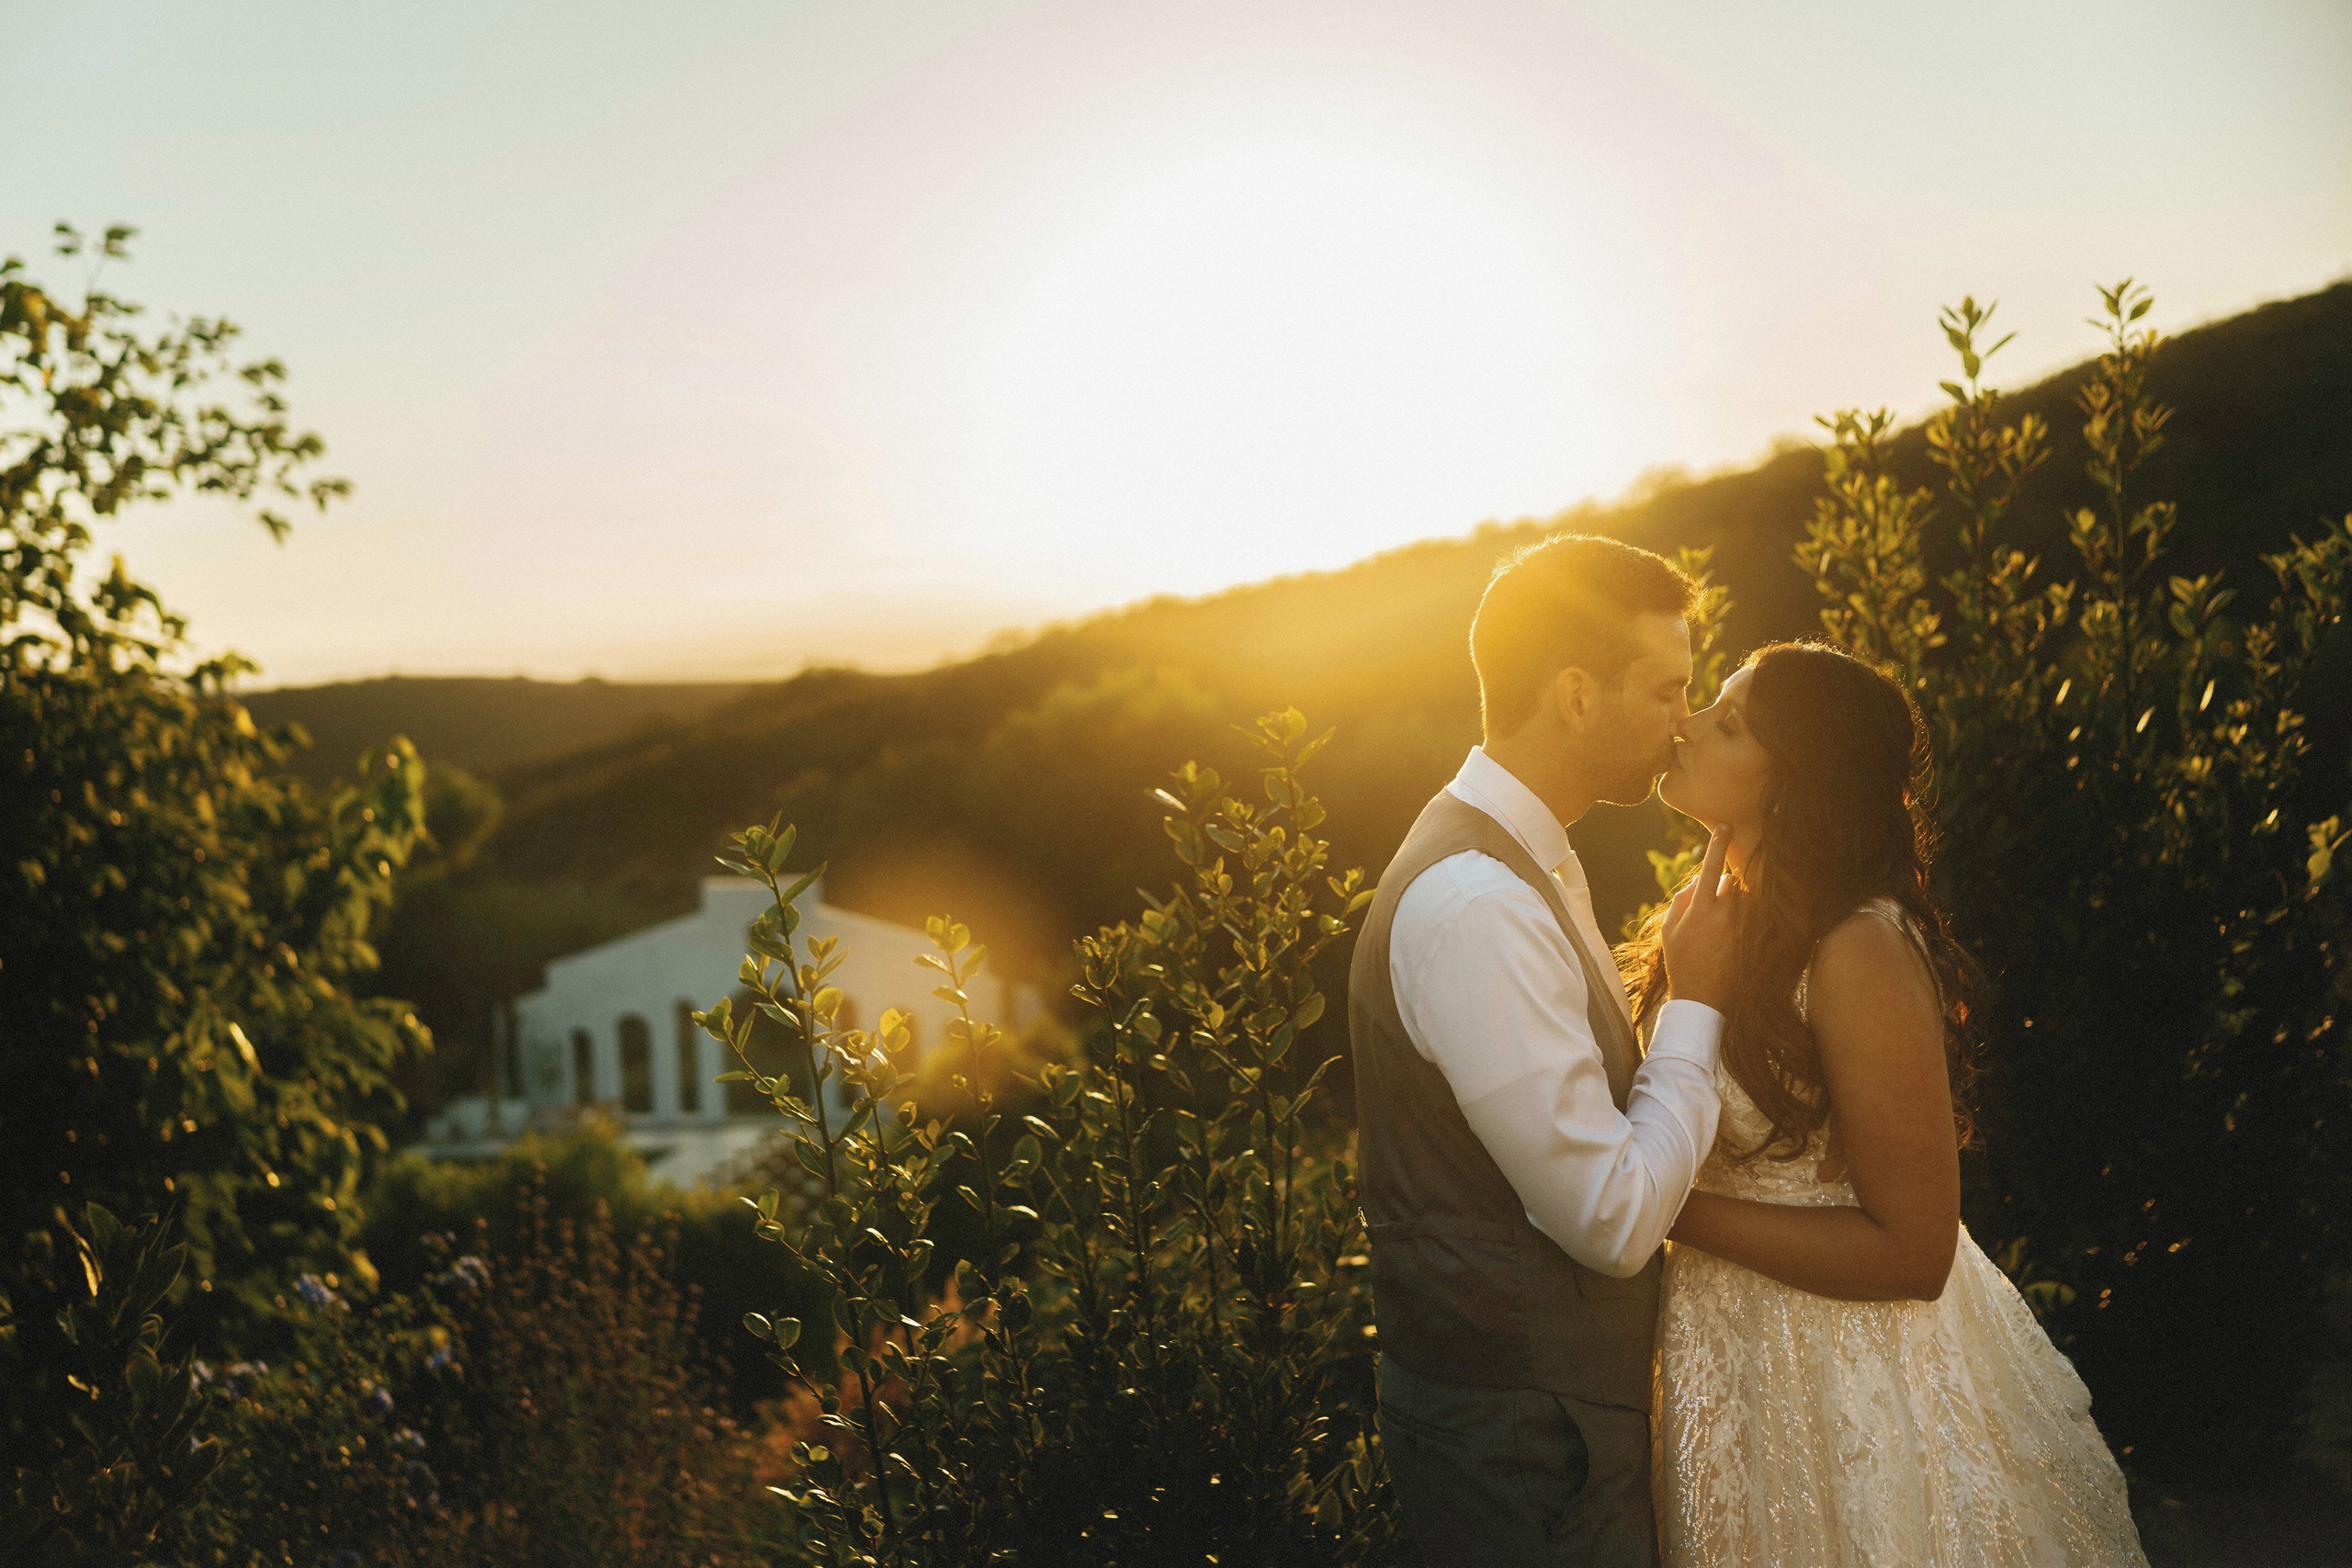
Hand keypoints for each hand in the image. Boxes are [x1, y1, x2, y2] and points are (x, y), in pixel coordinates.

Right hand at [1662, 826, 1738, 1010]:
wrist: (1702, 999)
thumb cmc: (1681, 963)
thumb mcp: (1670, 931)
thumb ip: (1681, 900)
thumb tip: (1696, 882)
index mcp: (1699, 909)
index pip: (1709, 867)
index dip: (1717, 844)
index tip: (1725, 825)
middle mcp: (1724, 914)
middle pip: (1731, 882)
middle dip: (1724, 888)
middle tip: (1712, 913)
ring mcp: (1742, 927)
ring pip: (1744, 899)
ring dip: (1735, 906)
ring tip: (1721, 933)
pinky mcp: (1754, 940)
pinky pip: (1753, 918)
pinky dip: (1746, 922)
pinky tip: (1733, 941)